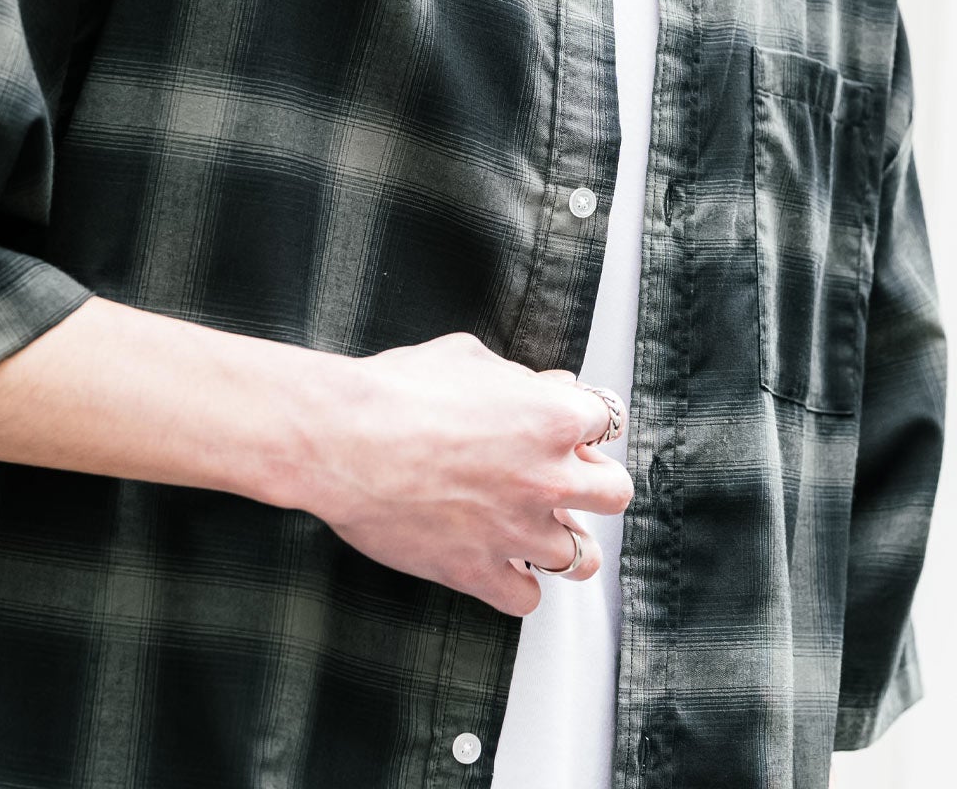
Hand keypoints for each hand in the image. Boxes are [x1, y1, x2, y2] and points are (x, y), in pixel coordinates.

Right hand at [307, 330, 632, 615]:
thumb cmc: (396, 392)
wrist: (342, 439)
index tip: (568, 428)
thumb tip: (546, 385)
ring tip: (538, 530)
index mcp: (550, 418)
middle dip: (593, 483)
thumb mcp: (467, 357)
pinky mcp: (480, 571)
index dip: (583, 422)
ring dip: (562, 542)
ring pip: (580, 559)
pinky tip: (498, 563)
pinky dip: (517, 584)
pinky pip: (527, 598)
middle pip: (615, 493)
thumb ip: (518, 377)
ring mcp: (517, 530)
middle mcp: (547, 478)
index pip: (606, 420)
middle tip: (563, 478)